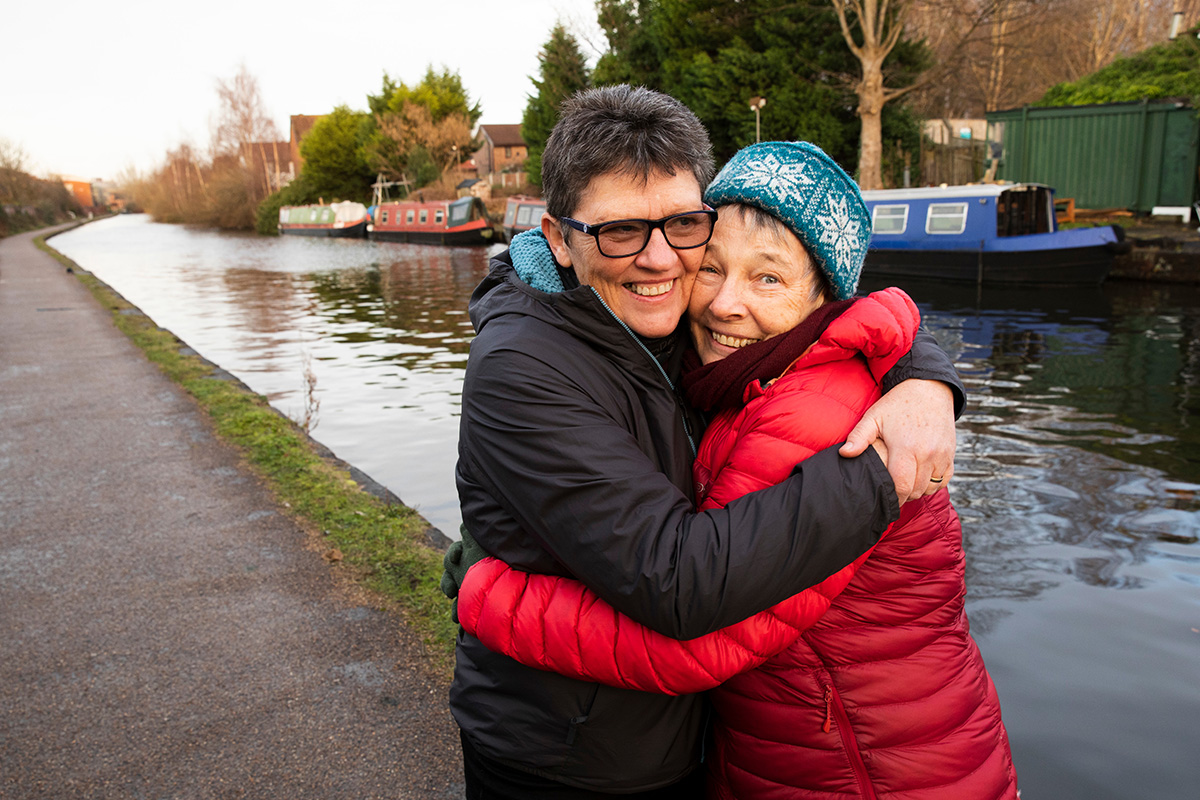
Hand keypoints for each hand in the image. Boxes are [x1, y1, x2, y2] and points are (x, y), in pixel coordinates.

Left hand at [839, 380, 955, 502]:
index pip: (901, 485)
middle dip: (903, 496)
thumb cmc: (897, 404)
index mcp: (906, 447)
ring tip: (905, 485)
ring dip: (918, 491)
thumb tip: (844, 454)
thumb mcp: (874, 417)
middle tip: (893, 492)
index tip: (885, 499)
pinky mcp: (950, 454)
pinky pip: (944, 480)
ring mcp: (941, 454)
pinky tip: (921, 479)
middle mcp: (927, 453)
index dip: (893, 497)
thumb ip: (859, 437)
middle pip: (916, 490)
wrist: (928, 389)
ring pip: (930, 488)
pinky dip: (933, 484)